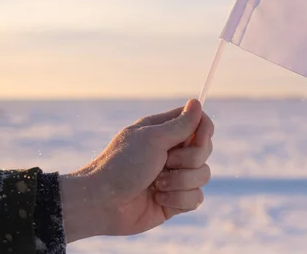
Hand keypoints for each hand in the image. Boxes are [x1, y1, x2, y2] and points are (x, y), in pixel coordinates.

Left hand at [59, 99, 213, 242]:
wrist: (101, 204)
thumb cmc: (121, 165)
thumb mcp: (152, 139)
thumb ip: (180, 124)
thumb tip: (197, 102)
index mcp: (165, 132)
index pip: (199, 123)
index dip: (204, 129)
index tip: (197, 137)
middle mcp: (172, 153)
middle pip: (205, 150)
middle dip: (188, 159)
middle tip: (165, 161)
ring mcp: (175, 177)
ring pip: (203, 175)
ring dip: (180, 181)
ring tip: (157, 184)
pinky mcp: (175, 200)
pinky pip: (196, 198)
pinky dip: (178, 199)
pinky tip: (159, 199)